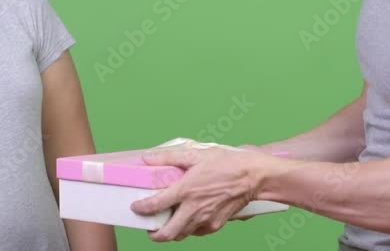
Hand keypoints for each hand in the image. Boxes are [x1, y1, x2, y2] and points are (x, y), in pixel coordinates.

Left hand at [129, 147, 267, 241]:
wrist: (253, 176)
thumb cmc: (227, 164)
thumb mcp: (196, 154)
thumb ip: (169, 157)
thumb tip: (149, 157)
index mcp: (186, 189)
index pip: (156, 205)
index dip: (142, 209)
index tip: (136, 208)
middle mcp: (193, 208)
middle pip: (167, 233)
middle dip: (154, 235)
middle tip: (150, 228)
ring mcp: (205, 219)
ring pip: (181, 235)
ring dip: (171, 232)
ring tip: (167, 224)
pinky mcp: (215, 224)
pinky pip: (197, 232)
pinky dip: (189, 229)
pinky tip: (189, 219)